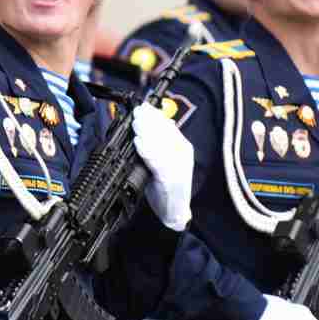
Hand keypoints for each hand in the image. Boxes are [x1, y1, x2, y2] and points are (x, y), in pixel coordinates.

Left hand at [130, 102, 193, 230]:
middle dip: (149, 121)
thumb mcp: (162, 161)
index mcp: (182, 148)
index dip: (155, 116)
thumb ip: (158, 146)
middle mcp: (182, 155)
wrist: (174, 213)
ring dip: (147, 132)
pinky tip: (139, 144)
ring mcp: (178, 167)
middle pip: (165, 133)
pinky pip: (158, 162)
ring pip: (161, 144)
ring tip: (136, 123)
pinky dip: (147, 152)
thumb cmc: (165, 187)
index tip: (143, 107)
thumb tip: (150, 126)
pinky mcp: (171, 179)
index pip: (168, 127)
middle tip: (137, 111)